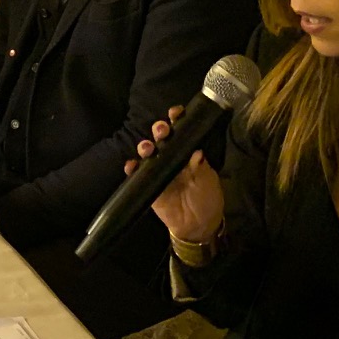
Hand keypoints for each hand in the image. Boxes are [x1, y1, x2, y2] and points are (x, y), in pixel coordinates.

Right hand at [123, 108, 224, 243]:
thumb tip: (196, 153)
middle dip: (160, 130)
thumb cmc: (206, 198)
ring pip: (148, 153)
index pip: (181, 132)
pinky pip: (136, 174)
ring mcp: (158, 170)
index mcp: (188, 152)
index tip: (175, 113)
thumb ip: (201, 168)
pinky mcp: (148, 185)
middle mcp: (172, 157)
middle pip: (162, 138)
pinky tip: (131, 165)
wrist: (198, 225)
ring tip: (147, 148)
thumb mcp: (207, 181)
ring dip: (145, 147)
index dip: (177, 120)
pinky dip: (132, 168)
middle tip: (161, 130)